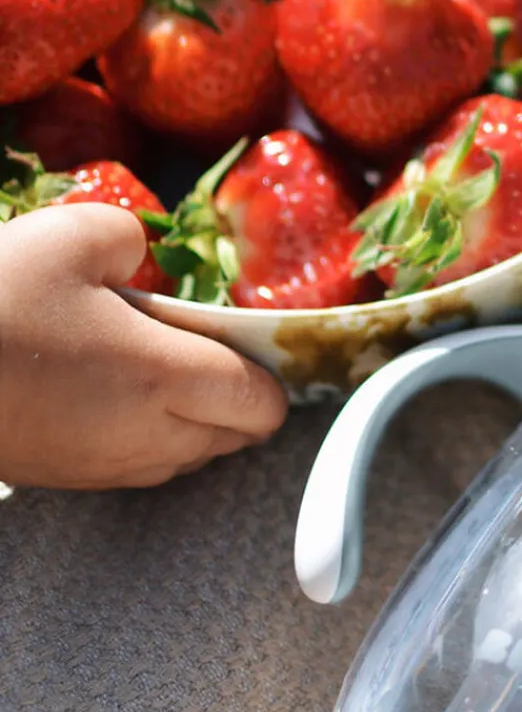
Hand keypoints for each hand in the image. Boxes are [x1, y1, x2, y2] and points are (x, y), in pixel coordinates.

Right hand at [0, 204, 288, 488]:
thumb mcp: (73, 233)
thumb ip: (132, 239)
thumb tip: (142, 260)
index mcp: (162, 378)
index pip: (261, 405)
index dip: (270, 375)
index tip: (251, 338)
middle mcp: (145, 437)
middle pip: (233, 439)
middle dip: (236, 396)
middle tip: (203, 344)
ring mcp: (101, 467)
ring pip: (185, 458)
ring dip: (191, 419)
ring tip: (153, 364)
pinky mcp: (62, 478)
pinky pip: (134, 466)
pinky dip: (144, 435)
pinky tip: (106, 389)